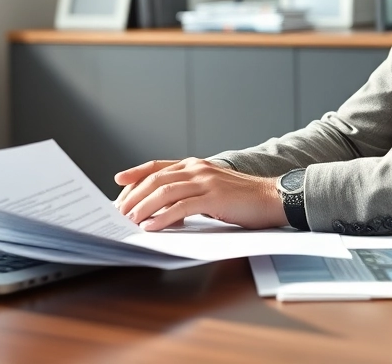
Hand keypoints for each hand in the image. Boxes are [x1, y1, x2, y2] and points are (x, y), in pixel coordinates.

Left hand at [112, 158, 286, 231]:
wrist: (273, 198)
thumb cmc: (243, 198)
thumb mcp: (212, 189)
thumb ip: (190, 192)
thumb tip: (164, 208)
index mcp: (195, 165)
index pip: (158, 166)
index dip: (136, 173)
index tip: (118, 181)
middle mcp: (197, 168)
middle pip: (155, 179)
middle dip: (133, 196)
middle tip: (119, 212)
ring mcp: (205, 181)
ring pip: (164, 191)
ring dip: (143, 207)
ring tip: (130, 221)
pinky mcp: (214, 197)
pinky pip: (181, 207)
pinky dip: (163, 217)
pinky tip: (152, 227)